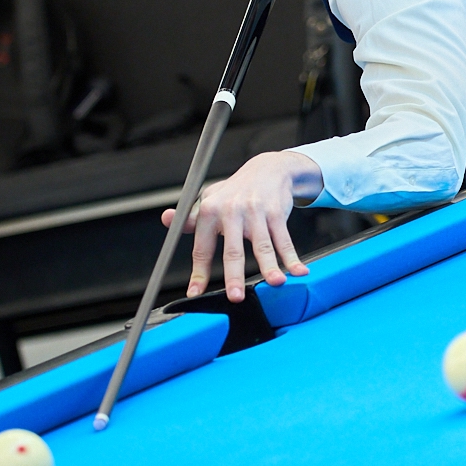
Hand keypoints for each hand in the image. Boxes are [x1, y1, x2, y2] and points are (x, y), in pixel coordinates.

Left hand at [166, 150, 323, 301]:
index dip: (199, 273)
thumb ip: (191, 218)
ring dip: (270, 266)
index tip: (195, 293)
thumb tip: (166, 219)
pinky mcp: (276, 212)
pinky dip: (292, 257)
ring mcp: (256, 212)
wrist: (268, 169)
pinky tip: (299, 271)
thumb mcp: (210, 200)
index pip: (202, 248)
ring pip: (262, 246)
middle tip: (235, 296)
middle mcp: (232, 211)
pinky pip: (284, 239)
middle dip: (235, 275)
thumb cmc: (236, 191)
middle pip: (233, 250)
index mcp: (210, 211)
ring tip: (275, 283)